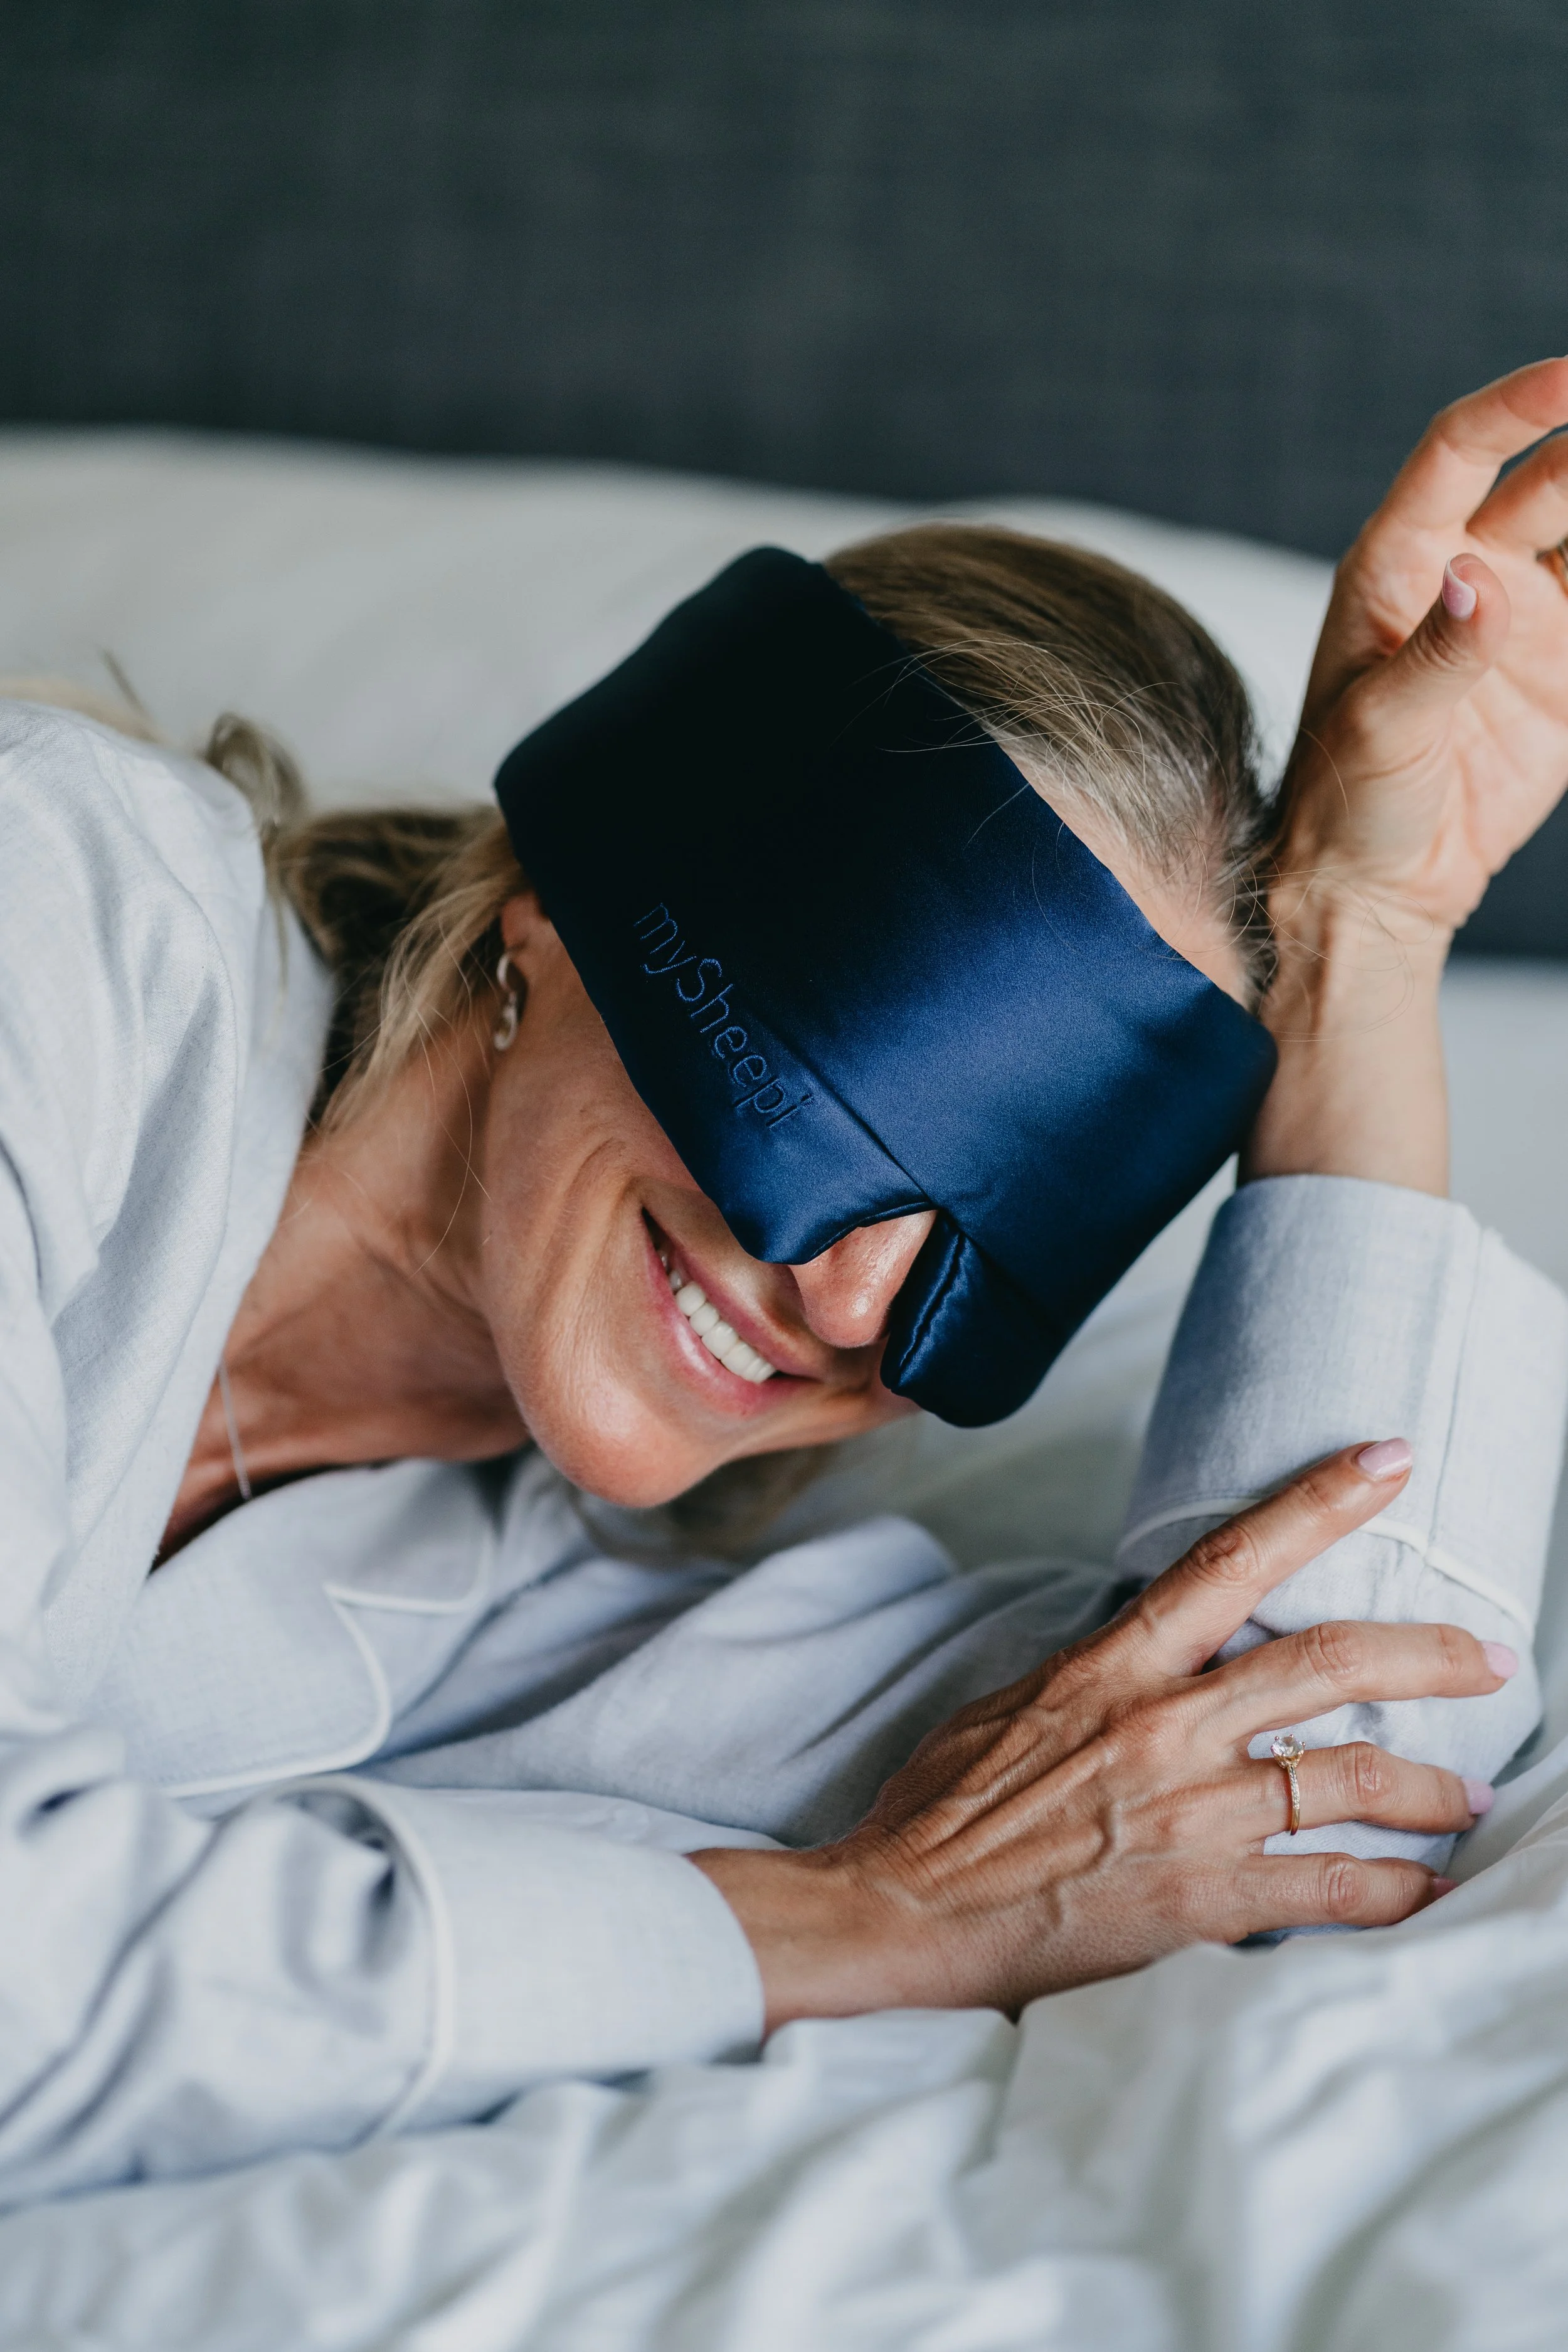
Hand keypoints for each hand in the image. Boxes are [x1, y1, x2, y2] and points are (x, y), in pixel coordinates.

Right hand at [692, 1444, 1508, 2027]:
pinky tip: (1430, 1890)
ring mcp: (1186, 1812)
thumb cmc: (943, 1806)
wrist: (899, 1907)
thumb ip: (1099, 1673)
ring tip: (1473, 1794)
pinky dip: (1394, 1891)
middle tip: (1491, 1655)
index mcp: (1112, 1666)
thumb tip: (1154, 1645)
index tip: (1387, 1461)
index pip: (1231, 1561)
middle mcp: (1161, 1726)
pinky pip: (1327, 1888)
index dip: (1318, 1503)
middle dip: (1427, 1653)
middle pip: (1326, 1665)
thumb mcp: (1014, 1702)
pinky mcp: (1198, 1899)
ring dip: (1431, 1787)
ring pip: (1348, 1777)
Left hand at [1280, 355, 1567, 929]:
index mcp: (1394, 568)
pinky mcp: (1564, 670)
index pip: (1458, 453)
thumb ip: (1433, 656)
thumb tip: (1476, 575)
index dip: (1515, 406)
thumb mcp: (1378, 730)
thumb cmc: (1345, 803)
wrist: (1379, 889)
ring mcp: (1522, 619)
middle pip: (1550, 478)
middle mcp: (1464, 573)